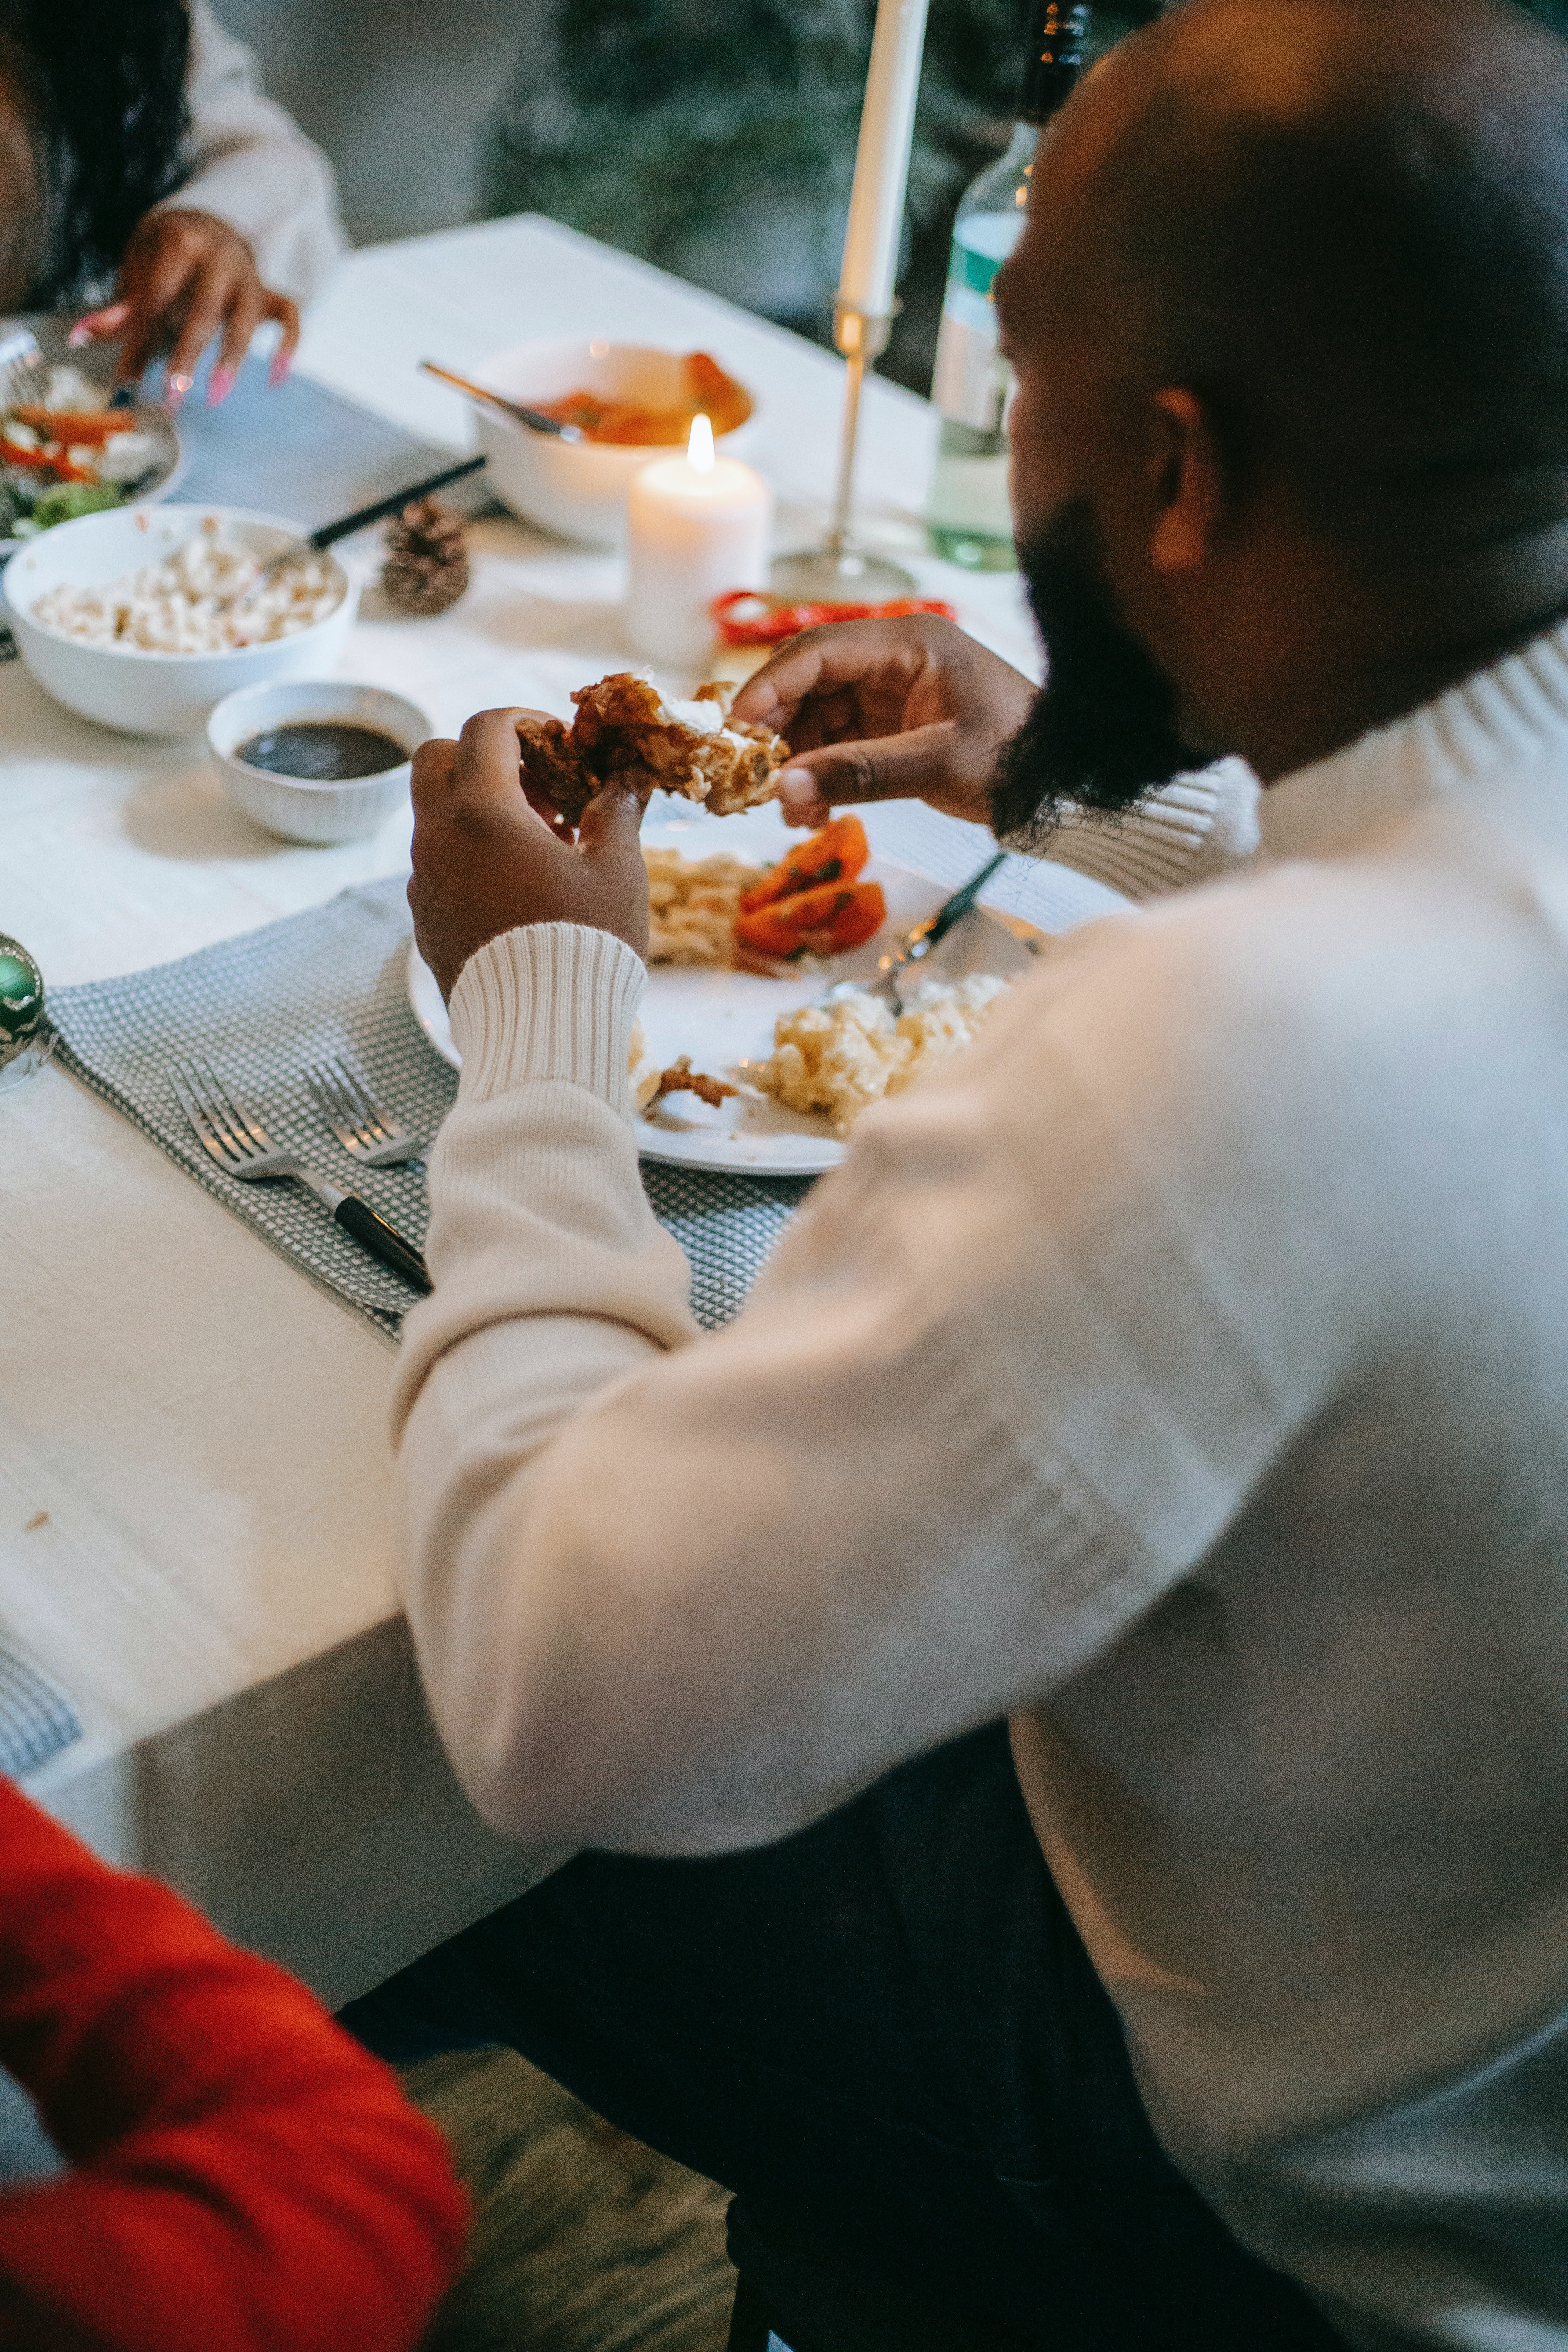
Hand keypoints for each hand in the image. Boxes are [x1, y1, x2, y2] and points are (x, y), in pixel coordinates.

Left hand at [70, 209, 298, 405]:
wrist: (208, 221)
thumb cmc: (167, 251)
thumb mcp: (139, 264)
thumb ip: (122, 304)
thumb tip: (81, 335)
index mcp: (182, 243)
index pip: (159, 297)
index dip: (142, 337)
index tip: (127, 377)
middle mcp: (221, 257)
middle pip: (203, 312)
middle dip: (186, 356)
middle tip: (173, 396)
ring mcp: (249, 276)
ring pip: (246, 320)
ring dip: (230, 360)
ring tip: (215, 396)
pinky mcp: (270, 293)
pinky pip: (291, 318)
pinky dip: (288, 347)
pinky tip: (275, 378)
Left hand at [409, 708, 649, 997]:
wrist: (539, 1032)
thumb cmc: (586, 943)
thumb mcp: (616, 869)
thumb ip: (617, 811)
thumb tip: (627, 778)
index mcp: (481, 811)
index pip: (485, 728)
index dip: (525, 721)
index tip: (560, 742)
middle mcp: (437, 838)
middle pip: (437, 758)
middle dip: (485, 757)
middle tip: (540, 788)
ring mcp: (423, 881)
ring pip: (436, 814)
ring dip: (482, 809)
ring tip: (544, 845)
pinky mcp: (425, 920)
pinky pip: (439, 864)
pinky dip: (472, 853)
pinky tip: (522, 886)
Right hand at [731, 615, 1036, 828]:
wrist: (1064, 786)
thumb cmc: (1017, 760)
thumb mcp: (938, 766)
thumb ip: (860, 773)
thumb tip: (783, 787)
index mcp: (909, 642)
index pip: (817, 652)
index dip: (769, 689)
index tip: (736, 733)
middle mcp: (894, 658)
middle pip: (809, 683)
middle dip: (779, 733)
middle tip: (754, 782)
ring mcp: (893, 692)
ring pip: (819, 717)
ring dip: (797, 762)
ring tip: (790, 812)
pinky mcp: (894, 727)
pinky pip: (840, 743)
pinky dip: (821, 775)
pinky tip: (811, 812)